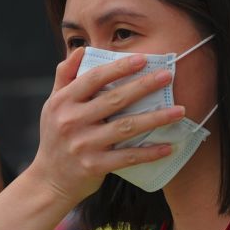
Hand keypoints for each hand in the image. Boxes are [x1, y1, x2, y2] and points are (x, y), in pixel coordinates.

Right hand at [22, 48, 185, 204]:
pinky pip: (128, 157)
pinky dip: (149, 152)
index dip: (119, 67)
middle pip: (114, 99)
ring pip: (126, 127)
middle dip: (144, 86)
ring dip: (155, 118)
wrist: (49, 180)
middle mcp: (71, 121)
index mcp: (63, 102)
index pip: (94, 78)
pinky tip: (168, 146)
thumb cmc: (56, 136)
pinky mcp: (94, 166)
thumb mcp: (53, 104)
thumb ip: (65, 76)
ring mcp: (83, 145)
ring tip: (179, 111)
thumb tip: (81, 50)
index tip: (143, 59)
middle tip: (168, 76)